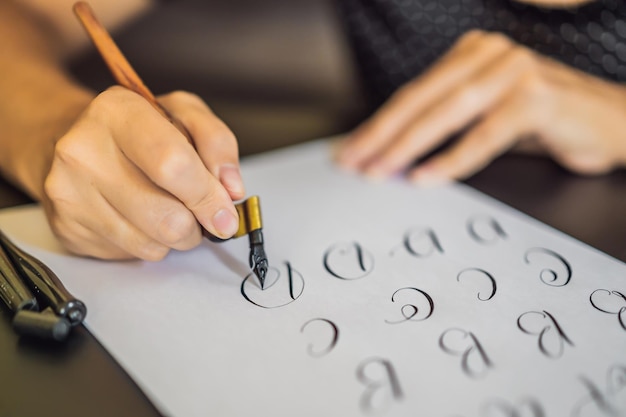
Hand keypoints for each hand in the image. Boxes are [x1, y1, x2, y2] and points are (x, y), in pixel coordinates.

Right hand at [43, 87, 244, 259]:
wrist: (77, 141)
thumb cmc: (139, 129)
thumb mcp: (185, 113)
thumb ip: (217, 143)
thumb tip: (231, 190)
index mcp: (117, 112)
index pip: (173, 164)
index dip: (208, 195)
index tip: (225, 213)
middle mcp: (84, 151)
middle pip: (167, 217)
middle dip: (197, 223)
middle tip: (201, 213)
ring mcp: (70, 193)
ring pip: (153, 244)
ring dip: (177, 236)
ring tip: (169, 209)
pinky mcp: (69, 228)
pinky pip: (132, 254)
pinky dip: (150, 242)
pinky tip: (142, 218)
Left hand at [337, 30, 625, 183]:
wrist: (609, 121)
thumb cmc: (542, 121)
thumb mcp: (486, 115)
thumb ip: (446, 125)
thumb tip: (393, 152)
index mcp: (471, 54)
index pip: (413, 93)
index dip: (378, 125)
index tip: (351, 150)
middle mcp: (489, 55)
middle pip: (421, 99)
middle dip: (382, 135)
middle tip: (354, 162)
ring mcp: (514, 71)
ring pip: (447, 112)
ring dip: (408, 146)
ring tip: (381, 171)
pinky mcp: (537, 96)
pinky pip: (485, 133)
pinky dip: (453, 159)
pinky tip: (427, 177)